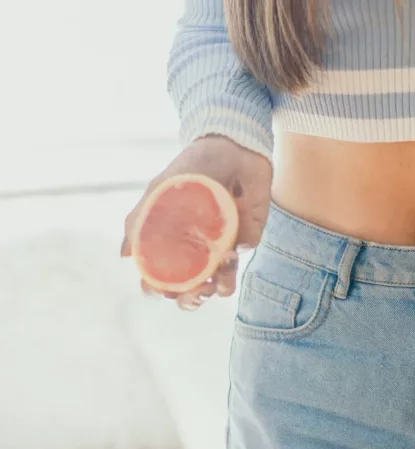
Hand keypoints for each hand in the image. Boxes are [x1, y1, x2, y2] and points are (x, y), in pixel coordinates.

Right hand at [121, 135, 272, 308]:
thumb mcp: (162, 188)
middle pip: (191, 290)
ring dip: (219, 287)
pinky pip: (243, 254)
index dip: (160, 290)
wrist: (232, 144)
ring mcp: (223, 245)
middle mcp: (196, 249)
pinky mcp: (248, 235)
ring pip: (220, 283)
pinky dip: (236, 256)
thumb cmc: (193, 166)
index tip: (164, 289)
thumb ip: (141, 218)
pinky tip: (231, 249)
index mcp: (170, 241)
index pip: (161, 278)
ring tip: (219, 275)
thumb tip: (125, 256)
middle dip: (192, 298)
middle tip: (198, 289)